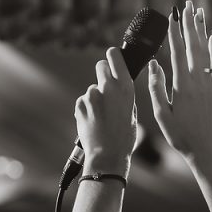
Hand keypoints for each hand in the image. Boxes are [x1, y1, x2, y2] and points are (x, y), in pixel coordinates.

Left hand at [75, 47, 135, 176]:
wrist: (107, 155)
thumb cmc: (124, 138)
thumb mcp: (132, 114)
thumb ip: (124, 96)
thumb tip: (117, 86)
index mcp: (125, 88)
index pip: (115, 57)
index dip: (113, 56)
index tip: (112, 57)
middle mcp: (108, 87)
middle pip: (101, 66)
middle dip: (103, 72)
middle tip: (106, 87)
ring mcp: (92, 96)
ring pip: (92, 88)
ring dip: (95, 98)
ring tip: (101, 117)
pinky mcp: (80, 104)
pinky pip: (84, 101)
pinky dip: (87, 108)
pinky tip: (93, 121)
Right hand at [148, 0, 211, 162]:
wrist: (203, 147)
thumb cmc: (179, 134)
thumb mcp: (161, 114)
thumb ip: (157, 88)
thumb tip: (154, 65)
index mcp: (181, 86)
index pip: (177, 53)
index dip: (175, 32)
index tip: (172, 16)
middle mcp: (197, 81)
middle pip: (192, 46)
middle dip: (189, 24)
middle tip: (186, 5)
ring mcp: (208, 83)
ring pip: (205, 51)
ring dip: (201, 30)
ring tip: (198, 12)